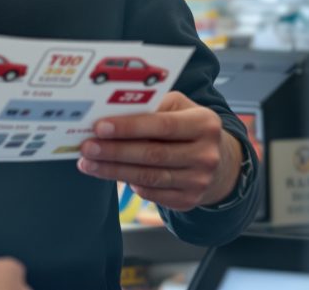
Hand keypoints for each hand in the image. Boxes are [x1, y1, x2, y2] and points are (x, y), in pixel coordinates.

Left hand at [76, 91, 242, 211]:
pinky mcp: (189, 200)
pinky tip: (111, 174)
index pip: (162, 126)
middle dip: (115, 151)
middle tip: (87, 147)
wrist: (220, 161)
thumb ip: (153, 107)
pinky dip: (129, 184)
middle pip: (152, 154)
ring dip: (113, 171)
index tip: (100, 127)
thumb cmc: (190, 127)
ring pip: (148, 177)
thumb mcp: (180, 108)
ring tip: (89, 163)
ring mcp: (199, 180)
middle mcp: (205, 154)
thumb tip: (113, 113)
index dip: (129, 127)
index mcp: (204, 124)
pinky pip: (152, 193)